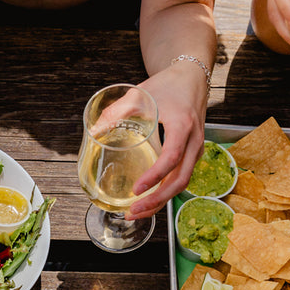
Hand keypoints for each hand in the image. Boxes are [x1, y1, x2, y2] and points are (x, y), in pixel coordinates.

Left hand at [127, 68, 207, 219]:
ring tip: (136, 212)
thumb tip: (93, 132)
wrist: (192, 77)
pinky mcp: (192, 154)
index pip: (171, 157)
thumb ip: (116, 112)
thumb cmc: (167, 85)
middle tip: (133, 211)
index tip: (136, 188)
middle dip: (157, 201)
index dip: (154, 176)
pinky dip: (165, 193)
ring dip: (160, 202)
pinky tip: (148, 200)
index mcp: (182, 125)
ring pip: (182, 184)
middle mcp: (194, 141)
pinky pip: (181, 178)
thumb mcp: (140, 94)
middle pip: (180, 180)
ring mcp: (196, 149)